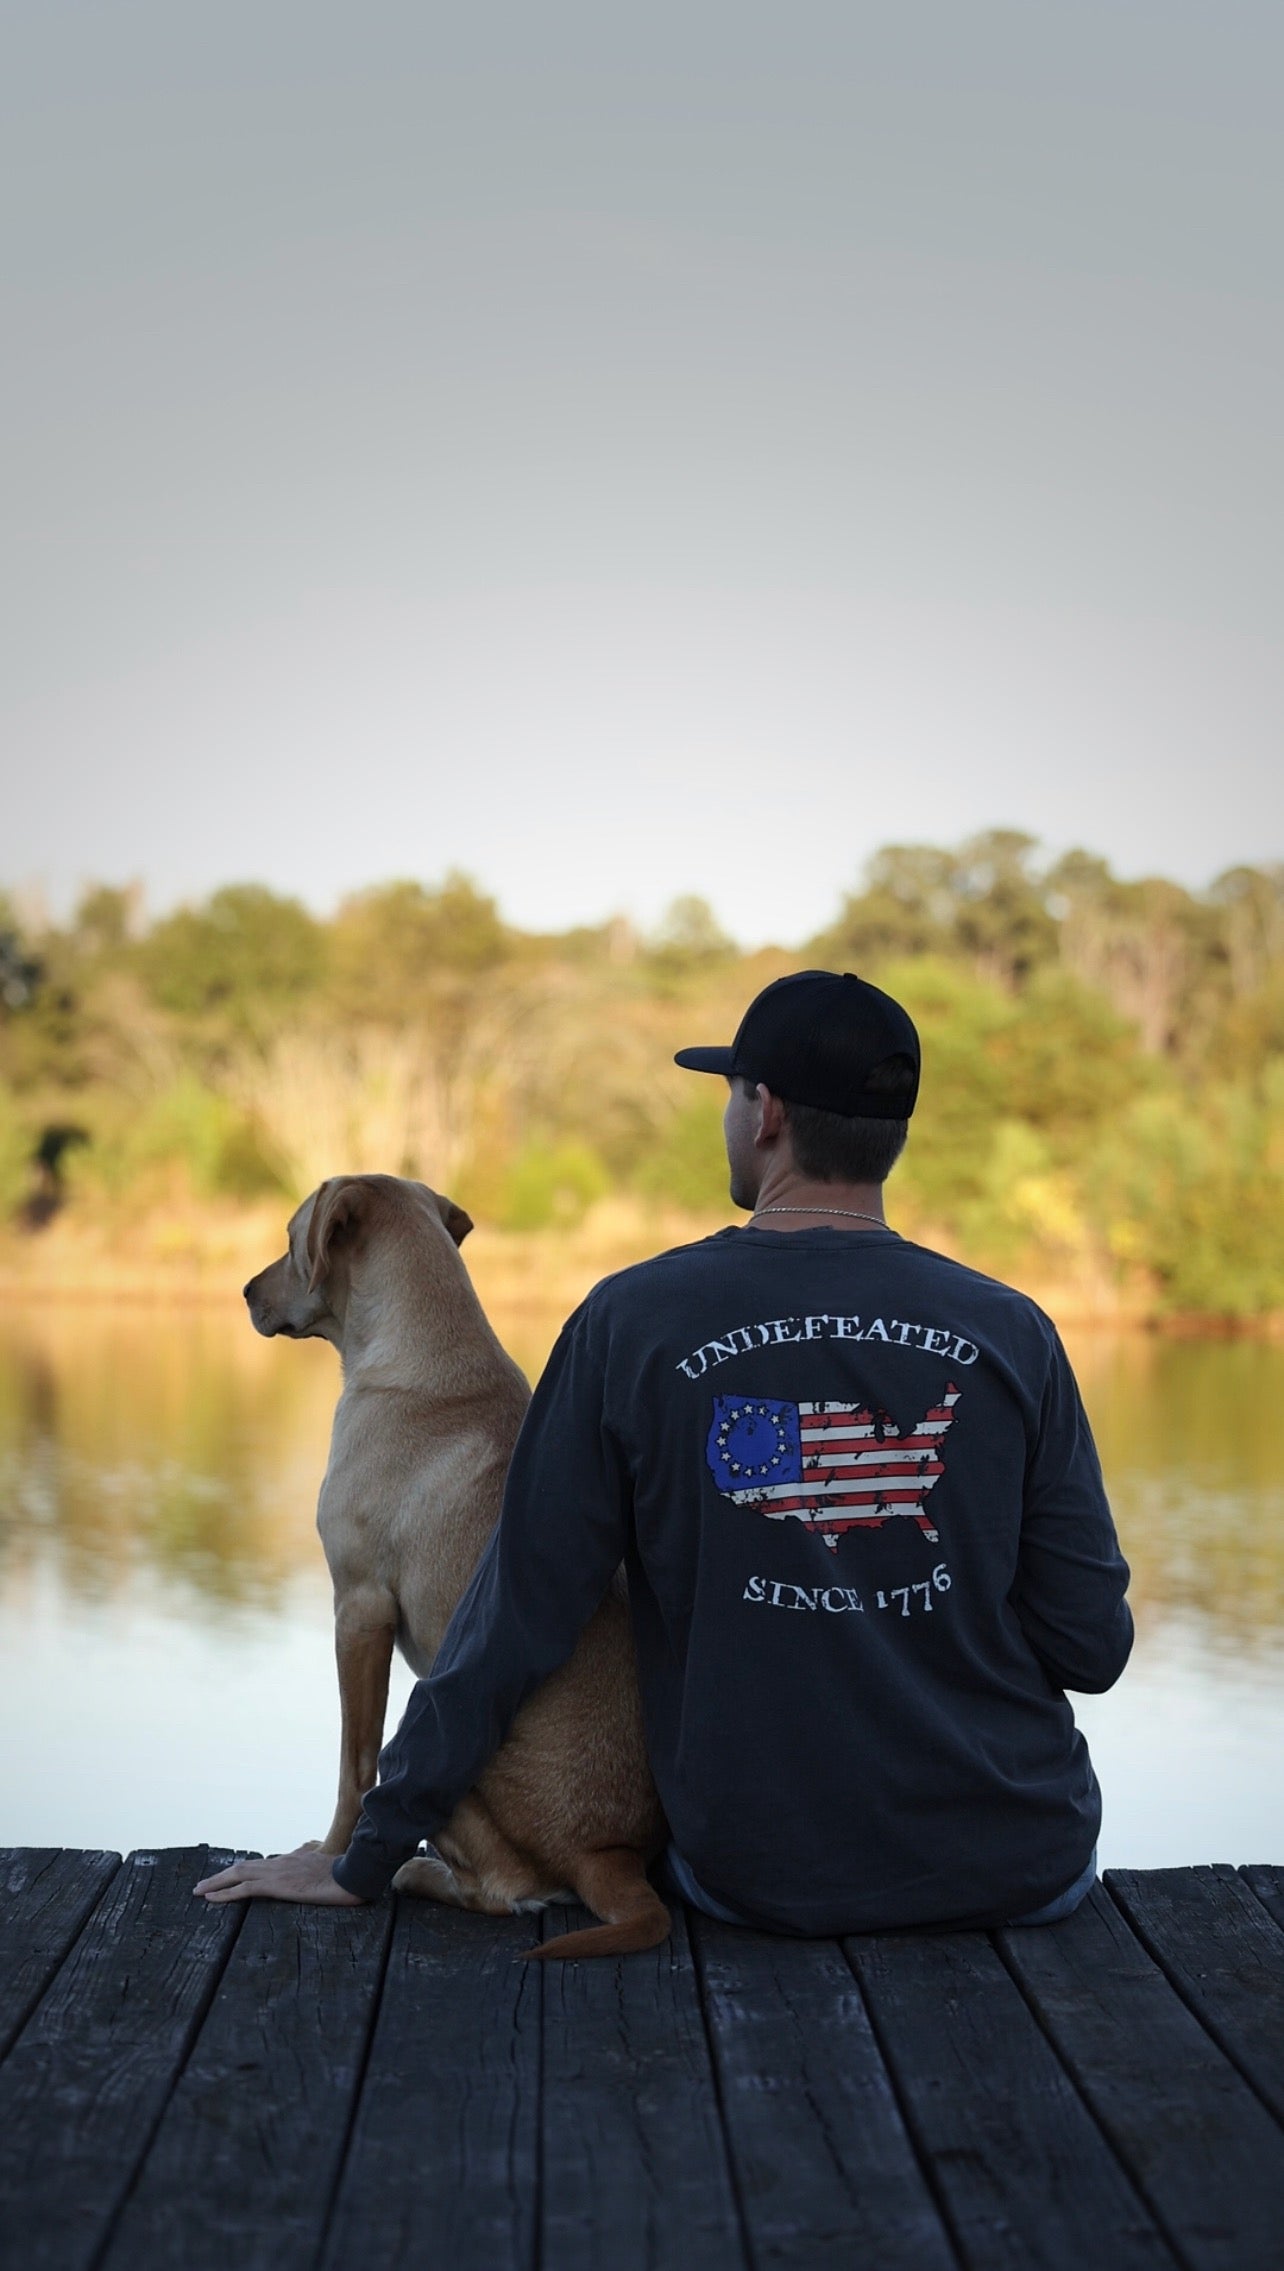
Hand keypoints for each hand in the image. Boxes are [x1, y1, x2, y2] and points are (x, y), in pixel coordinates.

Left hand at [193, 1848, 367, 1905]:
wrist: (352, 1873)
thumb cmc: (344, 1872)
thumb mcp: (326, 1863)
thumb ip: (313, 1856)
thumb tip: (309, 1849)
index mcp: (290, 1860)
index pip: (259, 1865)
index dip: (241, 1873)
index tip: (227, 1879)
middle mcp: (279, 1862)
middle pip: (243, 1867)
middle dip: (220, 1877)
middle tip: (202, 1886)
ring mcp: (277, 1872)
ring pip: (238, 1875)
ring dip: (215, 1883)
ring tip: (198, 1891)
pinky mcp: (277, 1884)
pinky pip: (245, 1888)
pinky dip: (225, 1893)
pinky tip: (211, 1899)